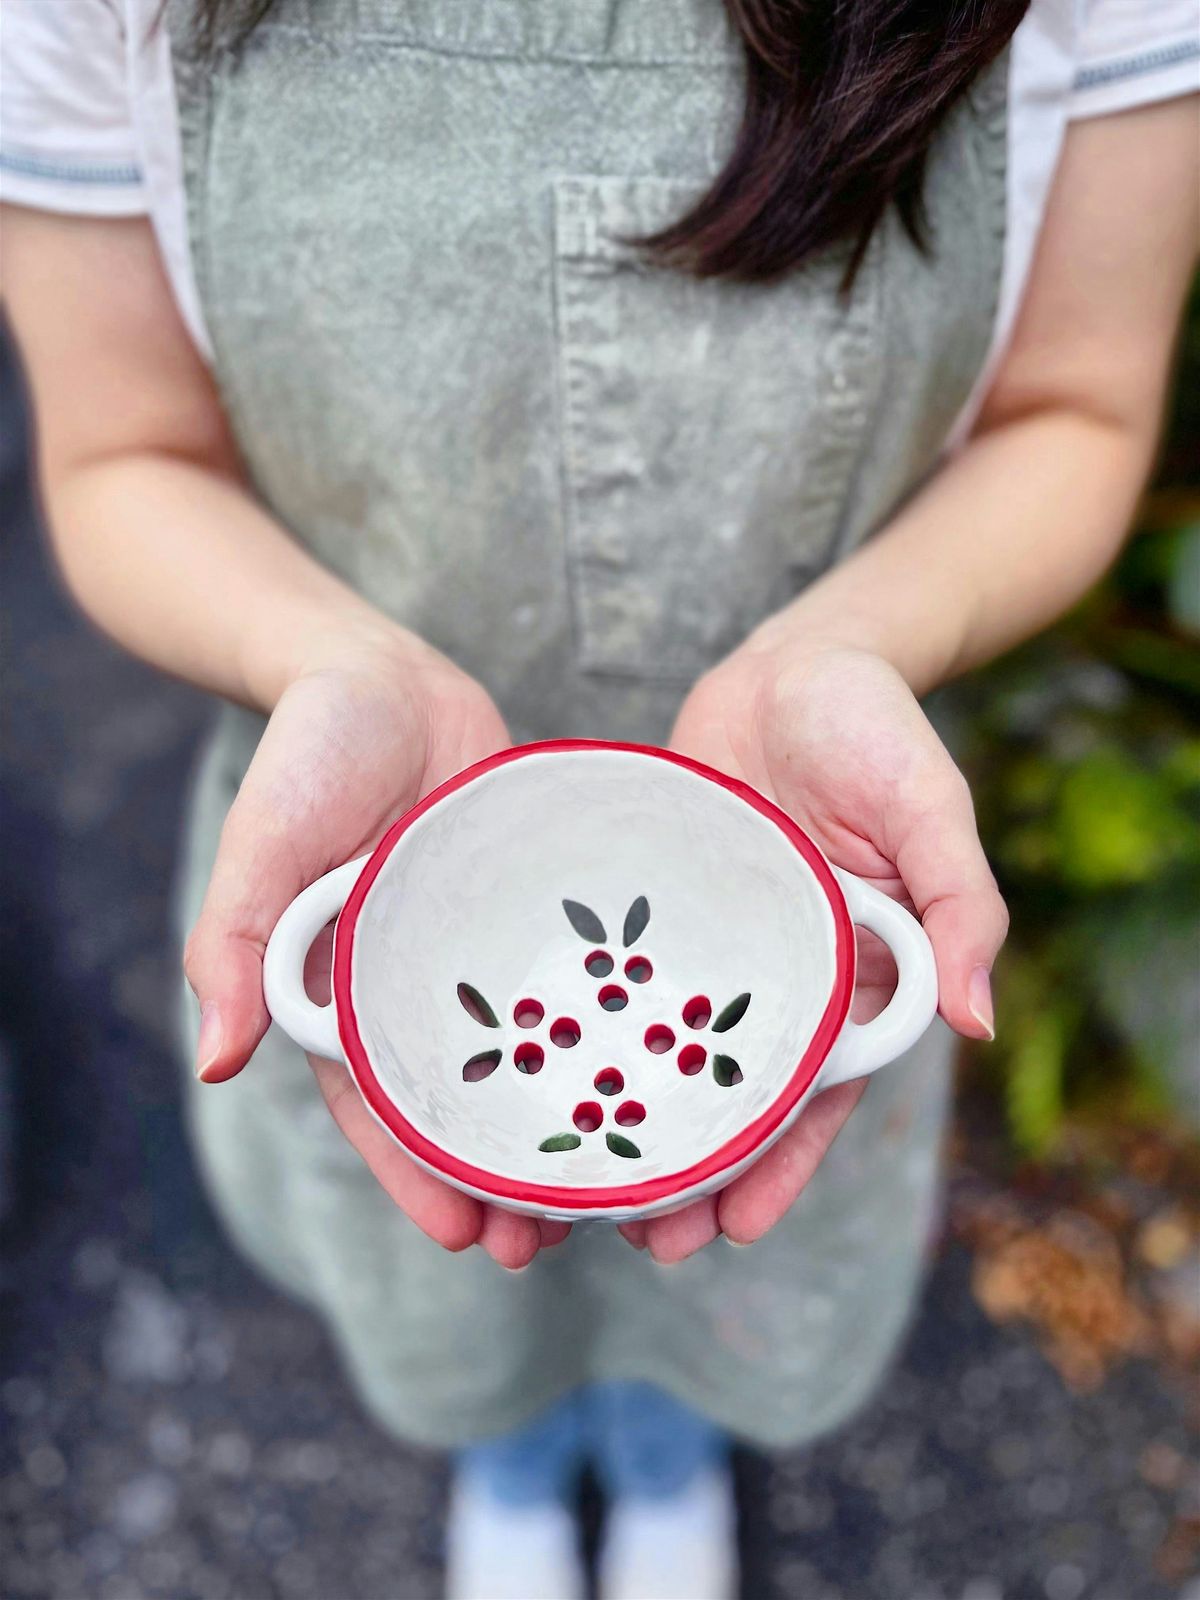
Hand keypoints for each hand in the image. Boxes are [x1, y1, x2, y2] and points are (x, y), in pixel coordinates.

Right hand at [183, 630, 569, 1267]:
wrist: (382, 673)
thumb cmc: (308, 754)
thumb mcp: (263, 842)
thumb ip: (237, 940)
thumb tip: (215, 1061)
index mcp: (346, 990)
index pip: (382, 1108)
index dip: (416, 1177)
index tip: (465, 1237)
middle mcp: (418, 983)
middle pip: (463, 1101)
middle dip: (499, 1175)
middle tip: (552, 1241)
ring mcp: (481, 949)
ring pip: (528, 1054)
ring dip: (561, 1118)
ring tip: (615, 1184)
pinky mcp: (532, 907)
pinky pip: (570, 978)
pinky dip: (600, 1027)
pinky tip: (647, 1064)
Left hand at [621, 644, 1006, 1263]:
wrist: (798, 662)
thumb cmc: (879, 729)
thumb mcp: (932, 810)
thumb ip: (960, 908)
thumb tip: (979, 1022)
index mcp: (851, 977)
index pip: (816, 1096)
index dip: (779, 1166)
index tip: (735, 1230)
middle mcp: (775, 977)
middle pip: (729, 1097)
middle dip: (691, 1172)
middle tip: (638, 1239)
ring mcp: (710, 948)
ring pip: (663, 1055)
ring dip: (628, 1121)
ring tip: (572, 1191)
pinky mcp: (657, 910)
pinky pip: (620, 981)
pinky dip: (590, 1033)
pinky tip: (543, 1074)